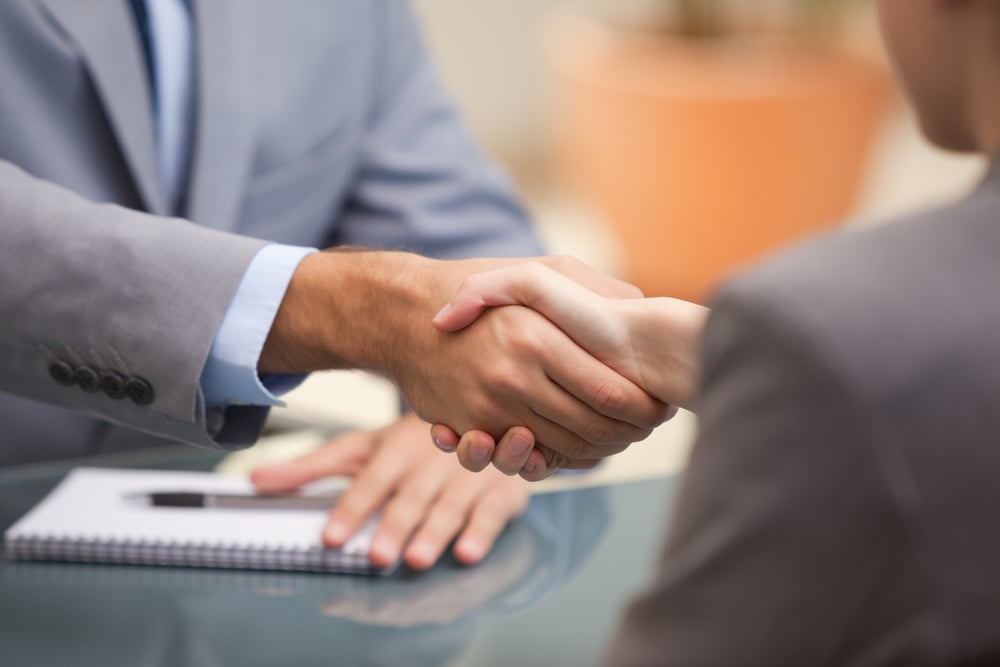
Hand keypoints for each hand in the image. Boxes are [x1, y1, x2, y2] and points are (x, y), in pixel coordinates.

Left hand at [250, 412, 528, 569]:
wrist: (476, 406)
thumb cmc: (412, 440)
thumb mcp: (362, 446)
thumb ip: (312, 467)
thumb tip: (256, 481)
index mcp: (396, 448)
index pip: (369, 481)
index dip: (351, 509)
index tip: (331, 537)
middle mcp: (432, 459)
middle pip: (410, 497)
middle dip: (394, 526)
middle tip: (378, 557)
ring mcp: (469, 472)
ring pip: (450, 505)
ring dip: (435, 532)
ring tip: (417, 558)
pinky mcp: (501, 487)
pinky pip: (492, 511)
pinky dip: (482, 531)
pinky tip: (468, 552)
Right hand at [260, 251, 671, 464]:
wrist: (406, 315)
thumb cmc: (483, 288)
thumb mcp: (541, 271)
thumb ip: (595, 288)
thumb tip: (644, 308)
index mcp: (537, 336)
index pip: (612, 393)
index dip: (646, 408)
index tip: (663, 407)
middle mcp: (512, 377)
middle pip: (593, 430)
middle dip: (629, 435)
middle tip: (646, 428)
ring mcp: (488, 409)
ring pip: (563, 451)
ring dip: (597, 452)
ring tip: (616, 436)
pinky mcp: (469, 429)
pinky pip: (525, 460)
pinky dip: (556, 460)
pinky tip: (571, 444)